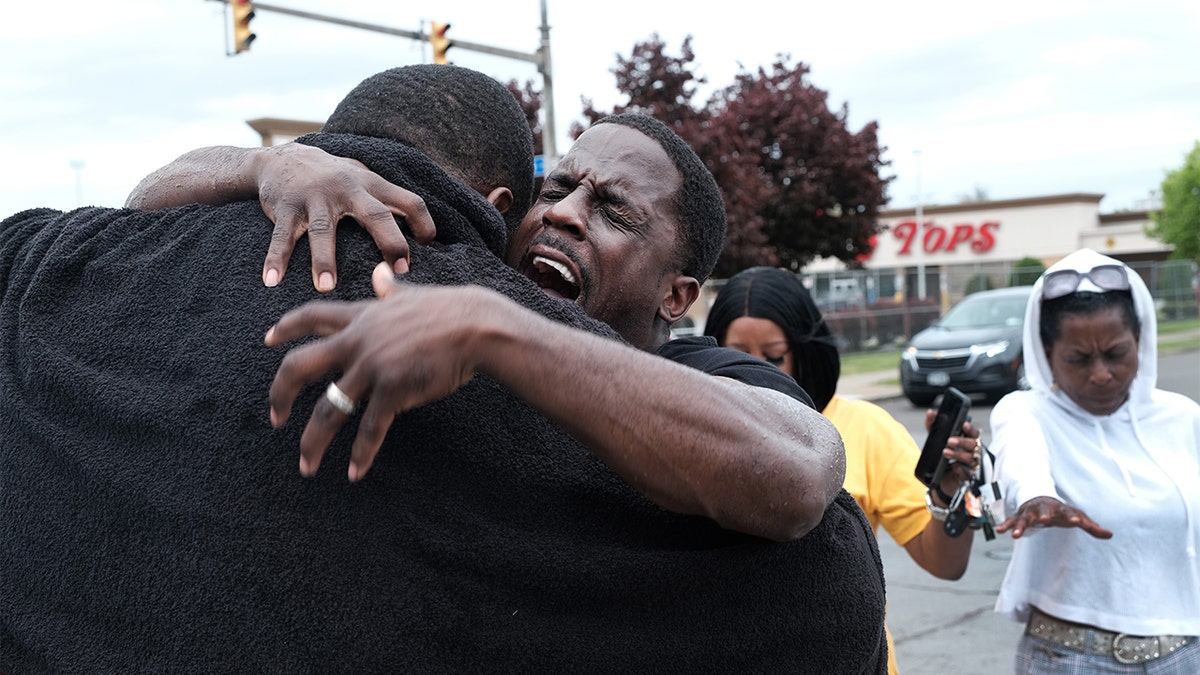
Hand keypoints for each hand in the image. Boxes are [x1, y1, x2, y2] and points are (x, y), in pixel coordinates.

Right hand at [255, 144, 436, 291]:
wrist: (280, 158)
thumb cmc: (333, 177)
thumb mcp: (363, 179)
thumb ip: (389, 199)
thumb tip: (425, 234)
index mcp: (370, 185)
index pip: (409, 201)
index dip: (423, 223)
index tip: (427, 247)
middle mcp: (346, 189)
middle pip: (375, 215)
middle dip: (390, 242)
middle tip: (399, 271)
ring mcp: (315, 198)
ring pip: (322, 230)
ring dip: (323, 259)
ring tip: (326, 287)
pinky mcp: (286, 207)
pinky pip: (281, 236)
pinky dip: (275, 258)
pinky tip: (271, 281)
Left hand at [265, 262, 499, 480]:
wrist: (477, 327)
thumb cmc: (452, 311)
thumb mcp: (412, 295)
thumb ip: (390, 290)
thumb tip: (381, 273)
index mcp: (361, 317)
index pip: (311, 316)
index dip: (286, 327)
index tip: (267, 339)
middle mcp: (358, 341)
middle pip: (299, 366)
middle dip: (279, 394)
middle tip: (274, 417)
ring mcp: (372, 366)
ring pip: (329, 409)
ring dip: (313, 441)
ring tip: (306, 465)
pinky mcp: (392, 389)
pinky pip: (369, 428)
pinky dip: (361, 454)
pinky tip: (354, 473)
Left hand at [924, 409, 981, 492]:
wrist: (939, 479)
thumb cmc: (941, 456)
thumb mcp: (935, 439)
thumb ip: (933, 425)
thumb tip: (930, 413)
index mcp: (967, 440)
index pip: (973, 432)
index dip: (970, 428)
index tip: (963, 424)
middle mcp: (972, 451)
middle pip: (974, 444)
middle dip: (962, 441)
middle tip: (949, 441)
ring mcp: (971, 463)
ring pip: (970, 457)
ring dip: (958, 454)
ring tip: (945, 452)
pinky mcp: (968, 476)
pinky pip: (968, 472)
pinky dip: (961, 469)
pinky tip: (954, 467)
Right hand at [996, 496, 1112, 538]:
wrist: (1041, 499)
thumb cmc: (1062, 511)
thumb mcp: (1077, 517)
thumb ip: (1092, 527)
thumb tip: (1110, 535)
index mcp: (1060, 508)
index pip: (1067, 511)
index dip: (1072, 516)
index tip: (1076, 521)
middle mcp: (1044, 508)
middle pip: (1043, 510)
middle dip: (1043, 514)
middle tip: (1044, 520)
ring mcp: (1030, 512)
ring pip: (1024, 518)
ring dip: (1020, 525)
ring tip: (1015, 536)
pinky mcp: (1020, 517)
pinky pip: (1011, 521)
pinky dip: (1006, 525)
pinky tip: (999, 531)